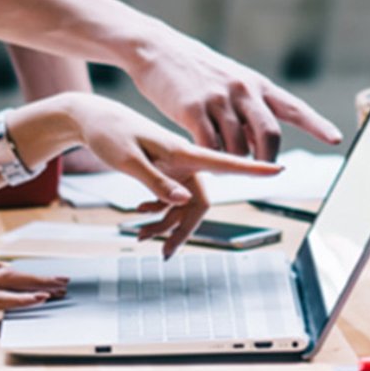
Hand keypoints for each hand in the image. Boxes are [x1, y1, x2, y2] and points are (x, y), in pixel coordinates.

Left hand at [64, 95, 283, 257]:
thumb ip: (156, 181)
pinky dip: (157, 212)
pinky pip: (171, 199)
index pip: (224, 162)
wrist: (92, 119)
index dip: (253, 169)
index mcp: (182, 151)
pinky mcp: (164, 170)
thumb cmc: (109, 133)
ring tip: (138, 233)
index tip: (278, 169)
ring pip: (183, 206)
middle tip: (162, 251)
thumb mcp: (128, 160)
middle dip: (182, 229)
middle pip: (199, 203)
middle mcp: (183, 160)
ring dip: (164, 224)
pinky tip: (139, 215)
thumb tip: (182, 202)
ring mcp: (174, 167)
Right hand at [130, 29, 341, 159]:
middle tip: (262, 172)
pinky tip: (203, 156)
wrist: (156, 49)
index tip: (335, 138)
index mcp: (255, 84)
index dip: (316, 124)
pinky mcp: (192, 109)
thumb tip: (261, 143)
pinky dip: (210, 158)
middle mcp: (242, 90)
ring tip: (220, 161)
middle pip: (270, 135)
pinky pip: (209, 147)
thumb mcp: (230, 80)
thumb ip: (248, 108)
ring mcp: (218, 99)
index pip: (293, 107)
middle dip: (268, 160)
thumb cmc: (194, 69)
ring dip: (233, 162)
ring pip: (238, 148)